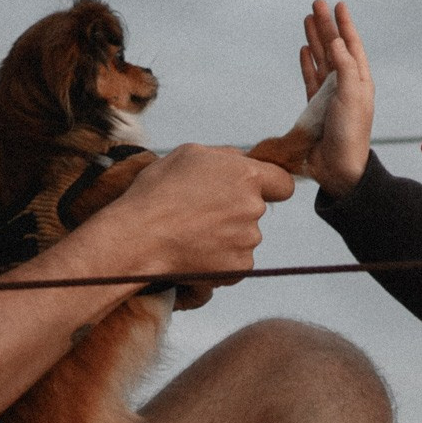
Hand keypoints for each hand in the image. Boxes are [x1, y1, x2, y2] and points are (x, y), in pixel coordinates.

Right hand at [101, 143, 294, 290]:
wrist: (138, 238)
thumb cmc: (157, 193)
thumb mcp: (189, 154)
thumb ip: (225, 157)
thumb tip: (242, 161)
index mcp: (246, 176)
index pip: (283, 184)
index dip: (270, 187)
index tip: (258, 192)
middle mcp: (253, 208)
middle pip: (256, 210)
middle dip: (236, 211)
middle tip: (201, 213)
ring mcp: (248, 240)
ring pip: (245, 236)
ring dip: (226, 236)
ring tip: (191, 233)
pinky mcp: (238, 267)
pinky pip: (236, 261)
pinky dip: (220, 259)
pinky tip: (194, 251)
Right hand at [300, 0, 375, 197]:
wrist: (340, 169)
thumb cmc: (350, 135)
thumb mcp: (352, 97)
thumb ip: (344, 67)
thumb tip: (337, 42)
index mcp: (359, 81)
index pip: (352, 45)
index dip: (345, 24)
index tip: (338, 5)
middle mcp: (346, 85)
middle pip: (335, 47)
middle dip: (326, 25)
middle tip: (316, 4)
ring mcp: (330, 96)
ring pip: (322, 60)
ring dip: (315, 40)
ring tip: (307, 20)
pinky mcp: (316, 108)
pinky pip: (311, 79)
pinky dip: (307, 63)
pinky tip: (304, 50)